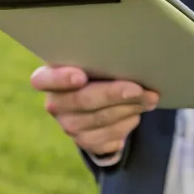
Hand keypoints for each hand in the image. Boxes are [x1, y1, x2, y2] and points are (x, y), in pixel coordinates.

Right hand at [30, 65, 158, 157]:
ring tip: (150, 98)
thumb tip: (126, 52)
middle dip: (115, 94)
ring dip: (129, 109)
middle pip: (84, 101)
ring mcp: (68, 126)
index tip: (81, 76)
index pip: (43, 80)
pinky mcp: (85, 142)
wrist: (97, 96)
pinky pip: (107, 139)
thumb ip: (97, 56)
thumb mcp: (90, 58)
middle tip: (140, 89)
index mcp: (47, 77)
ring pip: (100, 120)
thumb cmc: (95, 68)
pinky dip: (126, 126)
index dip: (61, 79)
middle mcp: (54, 104)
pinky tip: (137, 114)